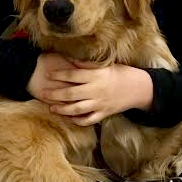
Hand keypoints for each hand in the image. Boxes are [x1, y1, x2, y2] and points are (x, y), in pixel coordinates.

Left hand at [28, 55, 153, 125]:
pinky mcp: (104, 114)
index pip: (72, 76)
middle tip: (42, 93)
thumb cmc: (121, 73)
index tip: (48, 74)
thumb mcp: (105, 66)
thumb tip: (70, 60)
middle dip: (55, 94)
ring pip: (77, 109)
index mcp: (96, 76)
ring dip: (62, 109)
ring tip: (51, 108)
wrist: (139, 88)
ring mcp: (99, 104)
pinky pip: (88, 120)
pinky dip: (78, 121)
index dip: (59, 75)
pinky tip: (69, 118)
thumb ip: (87, 65)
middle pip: (70, 94)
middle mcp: (96, 91)